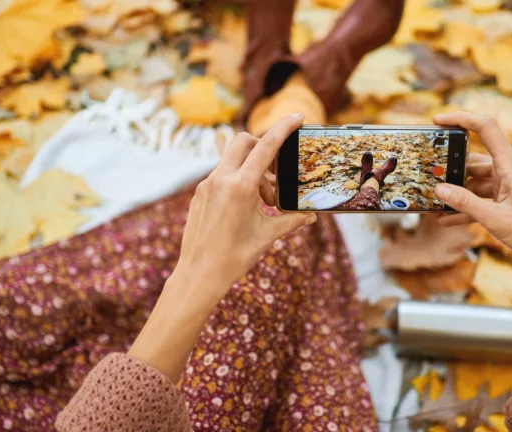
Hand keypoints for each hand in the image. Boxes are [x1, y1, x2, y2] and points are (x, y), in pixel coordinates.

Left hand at [128, 114, 314, 378]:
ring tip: (265, 200)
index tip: (297, 116)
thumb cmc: (235, 256)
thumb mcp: (267, 236)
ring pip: (233, 159)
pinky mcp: (199, 193)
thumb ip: (291, 220)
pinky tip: (247, 205)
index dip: (283, 128)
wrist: (199, 274)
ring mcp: (207, 184)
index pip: (265, 146)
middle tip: (278, 171)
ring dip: (252, 169)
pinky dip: (238, 180)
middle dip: (263, 147)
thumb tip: (311, 216)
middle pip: (244, 141)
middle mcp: (221, 179)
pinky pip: (222, 174)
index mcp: (240, 186)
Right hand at [432, 111, 511, 311]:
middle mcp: (508, 170)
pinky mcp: (507, 200)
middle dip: (451, 166)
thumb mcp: (495, 218)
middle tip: (429, 174)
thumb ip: (466, 203)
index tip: (437, 120)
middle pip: (473, 159)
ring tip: (435, 202)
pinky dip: (466, 206)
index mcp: (510, 164)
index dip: (460, 119)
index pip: (484, 127)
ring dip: (457, 192)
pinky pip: (481, 198)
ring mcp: (507, 185)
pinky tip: (447, 220)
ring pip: (474, 181)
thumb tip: (439, 189)